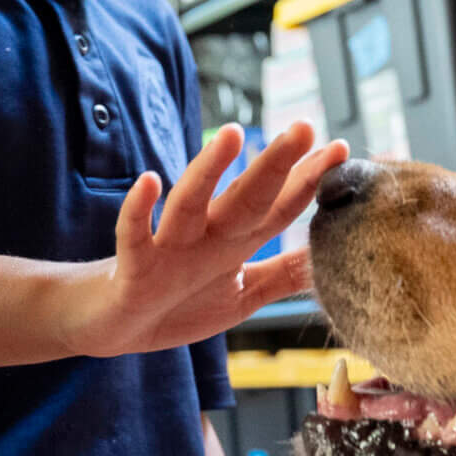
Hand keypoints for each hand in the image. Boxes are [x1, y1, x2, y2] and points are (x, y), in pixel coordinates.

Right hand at [63, 122, 347, 357]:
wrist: (112, 327)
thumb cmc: (177, 304)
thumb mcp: (241, 295)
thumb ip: (283, 276)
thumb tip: (331, 259)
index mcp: (234, 244)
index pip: (278, 208)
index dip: (309, 182)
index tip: (343, 148)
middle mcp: (205, 238)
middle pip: (244, 197)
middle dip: (274, 165)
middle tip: (304, 127)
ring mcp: (168, 249)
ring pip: (190, 205)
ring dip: (209, 171)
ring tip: (231, 134)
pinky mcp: (133, 268)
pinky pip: (133, 235)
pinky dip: (138, 211)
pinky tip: (148, 182)